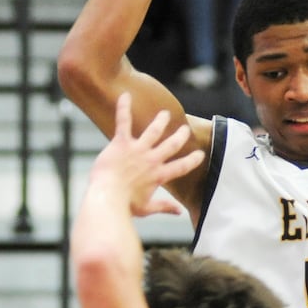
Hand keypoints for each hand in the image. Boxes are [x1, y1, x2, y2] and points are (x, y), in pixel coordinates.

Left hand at [86, 94, 203, 218]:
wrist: (107, 197)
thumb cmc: (124, 206)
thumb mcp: (147, 208)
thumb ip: (164, 207)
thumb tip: (179, 211)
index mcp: (159, 176)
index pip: (181, 167)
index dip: (192, 160)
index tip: (200, 155)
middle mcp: (152, 160)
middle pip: (171, 144)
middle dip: (180, 136)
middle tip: (184, 129)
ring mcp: (138, 149)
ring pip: (154, 130)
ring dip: (161, 121)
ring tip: (165, 114)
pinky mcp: (122, 143)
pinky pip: (123, 121)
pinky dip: (124, 108)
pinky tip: (125, 95)